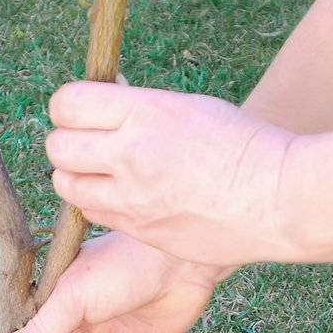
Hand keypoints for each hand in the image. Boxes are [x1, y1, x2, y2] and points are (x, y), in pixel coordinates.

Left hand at [43, 81, 301, 267]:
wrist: (276, 199)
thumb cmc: (240, 145)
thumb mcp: (188, 107)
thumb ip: (137, 108)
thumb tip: (98, 102)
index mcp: (146, 112)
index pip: (67, 105)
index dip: (69, 108)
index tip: (84, 113)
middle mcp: (131, 154)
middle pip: (57, 147)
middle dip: (68, 143)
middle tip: (90, 145)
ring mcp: (131, 197)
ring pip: (65, 185)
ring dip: (76, 177)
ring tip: (105, 173)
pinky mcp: (136, 229)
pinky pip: (91, 214)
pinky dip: (97, 204)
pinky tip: (123, 197)